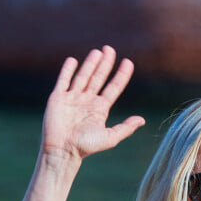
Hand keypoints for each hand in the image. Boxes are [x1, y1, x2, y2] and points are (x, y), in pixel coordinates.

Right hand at [41, 45, 144, 161]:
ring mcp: (72, 98)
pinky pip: (63, 81)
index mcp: (100, 109)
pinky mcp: (58, 98)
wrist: (63, 150)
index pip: (113, 88)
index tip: (128, 62)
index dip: (121, 75)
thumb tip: (142, 120)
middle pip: (98, 78)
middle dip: (105, 64)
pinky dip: (68, 70)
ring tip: (98, 52)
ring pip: (83, 77)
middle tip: (110, 49)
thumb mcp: (110, 137)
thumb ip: (126, 128)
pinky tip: (73, 60)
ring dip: (90, 64)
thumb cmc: (87, 147)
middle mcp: (87, 101)